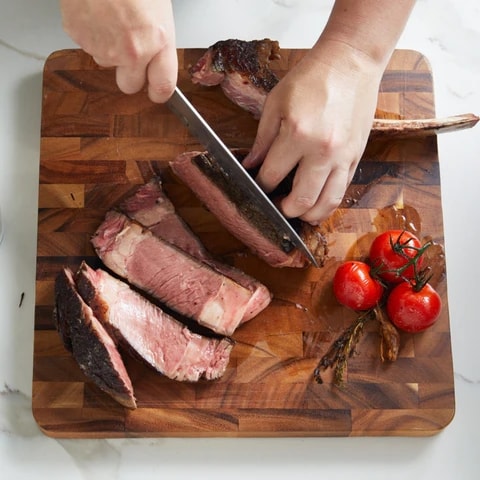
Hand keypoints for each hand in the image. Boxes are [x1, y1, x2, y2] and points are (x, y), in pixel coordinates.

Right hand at [60, 0, 176, 102]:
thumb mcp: (160, 13)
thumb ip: (159, 44)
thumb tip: (157, 62)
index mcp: (157, 42)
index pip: (162, 87)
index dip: (159, 93)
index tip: (157, 93)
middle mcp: (131, 52)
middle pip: (129, 86)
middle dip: (130, 77)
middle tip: (131, 57)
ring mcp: (103, 48)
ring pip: (107, 64)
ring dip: (110, 51)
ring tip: (112, 21)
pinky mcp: (80, 38)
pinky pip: (88, 46)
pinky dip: (92, 35)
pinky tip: (97, 15)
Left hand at [243, 40, 383, 225]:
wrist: (351, 63)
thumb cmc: (311, 78)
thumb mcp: (275, 103)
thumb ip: (262, 139)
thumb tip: (251, 165)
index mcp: (297, 134)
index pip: (272, 176)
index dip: (260, 186)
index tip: (257, 186)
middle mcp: (322, 151)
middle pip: (301, 200)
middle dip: (284, 209)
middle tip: (277, 206)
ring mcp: (343, 156)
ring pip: (327, 203)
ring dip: (310, 215)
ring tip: (298, 212)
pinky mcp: (356, 157)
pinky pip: (342, 190)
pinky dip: (328, 201)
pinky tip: (317, 200)